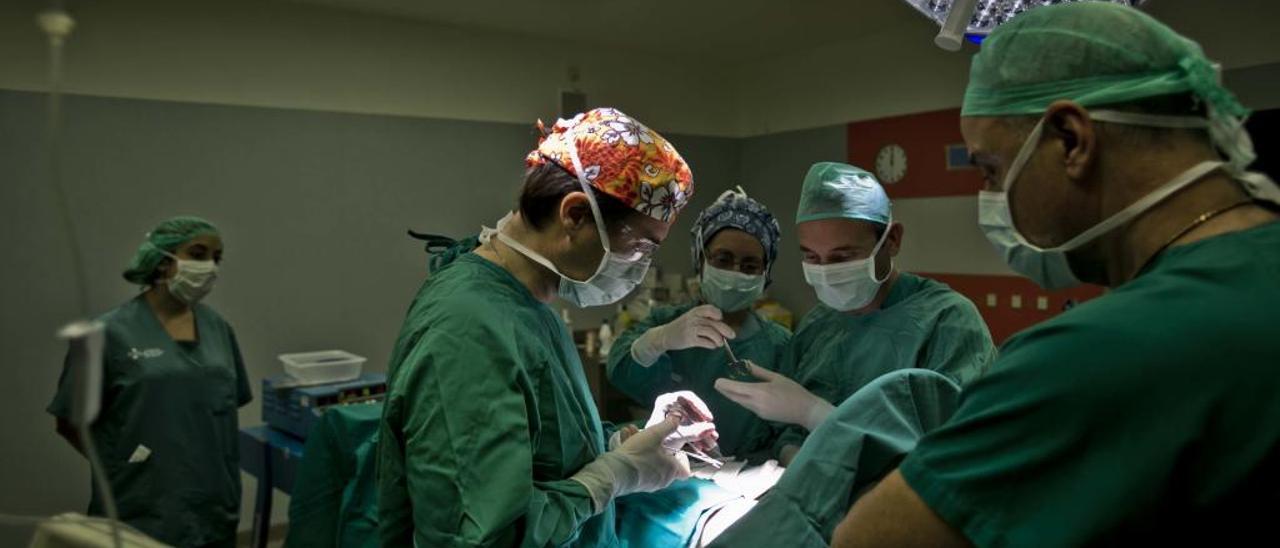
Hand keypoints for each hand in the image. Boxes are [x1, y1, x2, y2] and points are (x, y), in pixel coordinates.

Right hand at [571, 417, 691, 511]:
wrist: (616, 472)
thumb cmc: (639, 453)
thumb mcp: (655, 434)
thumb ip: (668, 425)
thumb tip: (679, 416)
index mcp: (671, 470)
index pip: (685, 470)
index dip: (682, 459)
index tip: (675, 449)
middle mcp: (663, 479)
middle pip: (664, 461)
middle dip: (655, 444)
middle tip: (647, 433)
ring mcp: (649, 483)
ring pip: (649, 461)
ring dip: (641, 445)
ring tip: (630, 430)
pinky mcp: (636, 483)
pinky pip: (639, 466)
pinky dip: (634, 453)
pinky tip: (624, 438)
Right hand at [632, 305, 736, 365]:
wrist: (664, 335)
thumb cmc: (681, 327)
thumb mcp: (691, 318)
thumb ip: (704, 320)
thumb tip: (722, 328)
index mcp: (695, 311)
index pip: (710, 309)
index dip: (717, 314)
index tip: (720, 319)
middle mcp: (693, 318)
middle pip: (714, 323)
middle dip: (725, 330)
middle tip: (732, 335)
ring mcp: (691, 329)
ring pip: (711, 332)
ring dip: (718, 339)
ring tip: (720, 343)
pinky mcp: (689, 339)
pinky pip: (704, 342)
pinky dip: (711, 345)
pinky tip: (712, 346)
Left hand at [647, 391, 718, 452]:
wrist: (645, 453)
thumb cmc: (655, 441)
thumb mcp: (675, 436)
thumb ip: (693, 432)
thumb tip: (711, 428)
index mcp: (666, 401)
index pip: (687, 398)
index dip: (700, 407)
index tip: (708, 419)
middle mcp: (671, 405)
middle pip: (693, 409)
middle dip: (704, 424)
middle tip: (713, 435)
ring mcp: (675, 414)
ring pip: (694, 420)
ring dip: (703, 432)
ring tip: (710, 444)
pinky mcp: (678, 424)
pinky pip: (691, 427)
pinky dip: (698, 436)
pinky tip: (703, 446)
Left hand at [714, 361, 833, 429]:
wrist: (805, 410)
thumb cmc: (793, 391)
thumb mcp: (776, 377)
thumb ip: (758, 371)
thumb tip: (745, 363)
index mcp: (760, 391)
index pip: (736, 388)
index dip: (724, 385)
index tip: (716, 381)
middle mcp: (756, 403)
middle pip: (735, 397)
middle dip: (725, 390)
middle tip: (717, 384)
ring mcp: (758, 411)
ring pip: (741, 402)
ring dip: (733, 395)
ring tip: (725, 387)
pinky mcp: (762, 416)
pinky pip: (748, 406)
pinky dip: (743, 399)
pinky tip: (742, 394)